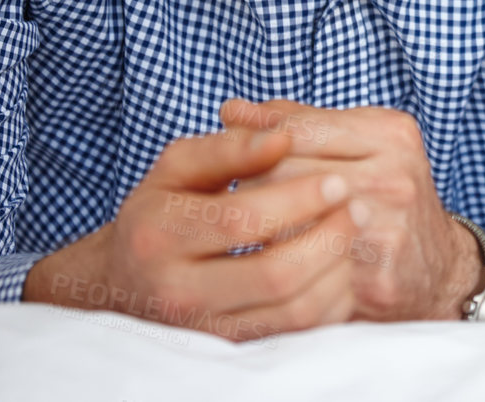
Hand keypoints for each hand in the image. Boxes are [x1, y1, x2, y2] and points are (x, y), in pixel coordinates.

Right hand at [22, 126, 359, 340]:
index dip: (298, 198)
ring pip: (292, 311)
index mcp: (159, 235)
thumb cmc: (162, 210)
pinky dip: (331, 302)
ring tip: (353, 233)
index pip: (241, 220)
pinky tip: (341, 267)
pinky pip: (297, 333)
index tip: (338, 179)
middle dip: (329, 237)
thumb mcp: (179, 167)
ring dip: (337, 270)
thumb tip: (283, 136)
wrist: (126, 280)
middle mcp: (177, 291)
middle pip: (274, 274)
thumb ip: (230, 148)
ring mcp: (204, 328)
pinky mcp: (230, 348)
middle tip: (358, 206)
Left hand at [217, 98, 484, 321]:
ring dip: (260, 228)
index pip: (296, 128)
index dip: (254, 143)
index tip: (234, 157)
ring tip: (256, 230)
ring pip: (285, 221)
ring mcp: (387, 226)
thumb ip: (297, 124)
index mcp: (390, 132)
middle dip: (253, 186)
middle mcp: (394, 174)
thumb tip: (231, 111)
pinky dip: (279, 265)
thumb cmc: (385, 197)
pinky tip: (273, 264)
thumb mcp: (356, 146)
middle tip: (241, 200)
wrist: (438, 270)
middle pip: (284, 171)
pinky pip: (301, 268)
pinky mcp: (376, 277)